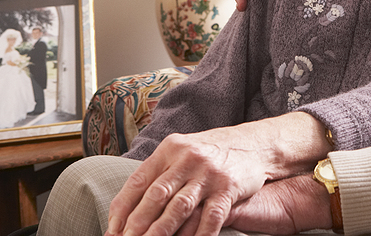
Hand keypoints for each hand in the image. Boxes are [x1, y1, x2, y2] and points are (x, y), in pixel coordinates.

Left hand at [105, 113, 329, 235]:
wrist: (257, 144)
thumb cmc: (213, 152)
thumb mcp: (184, 152)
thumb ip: (159, 173)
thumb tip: (127, 207)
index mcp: (170, 149)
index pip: (138, 181)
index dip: (122, 209)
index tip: (113, 230)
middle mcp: (188, 159)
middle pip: (156, 196)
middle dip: (136, 224)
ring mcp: (209, 174)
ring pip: (179, 208)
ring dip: (160, 233)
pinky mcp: (228, 188)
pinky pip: (210, 218)